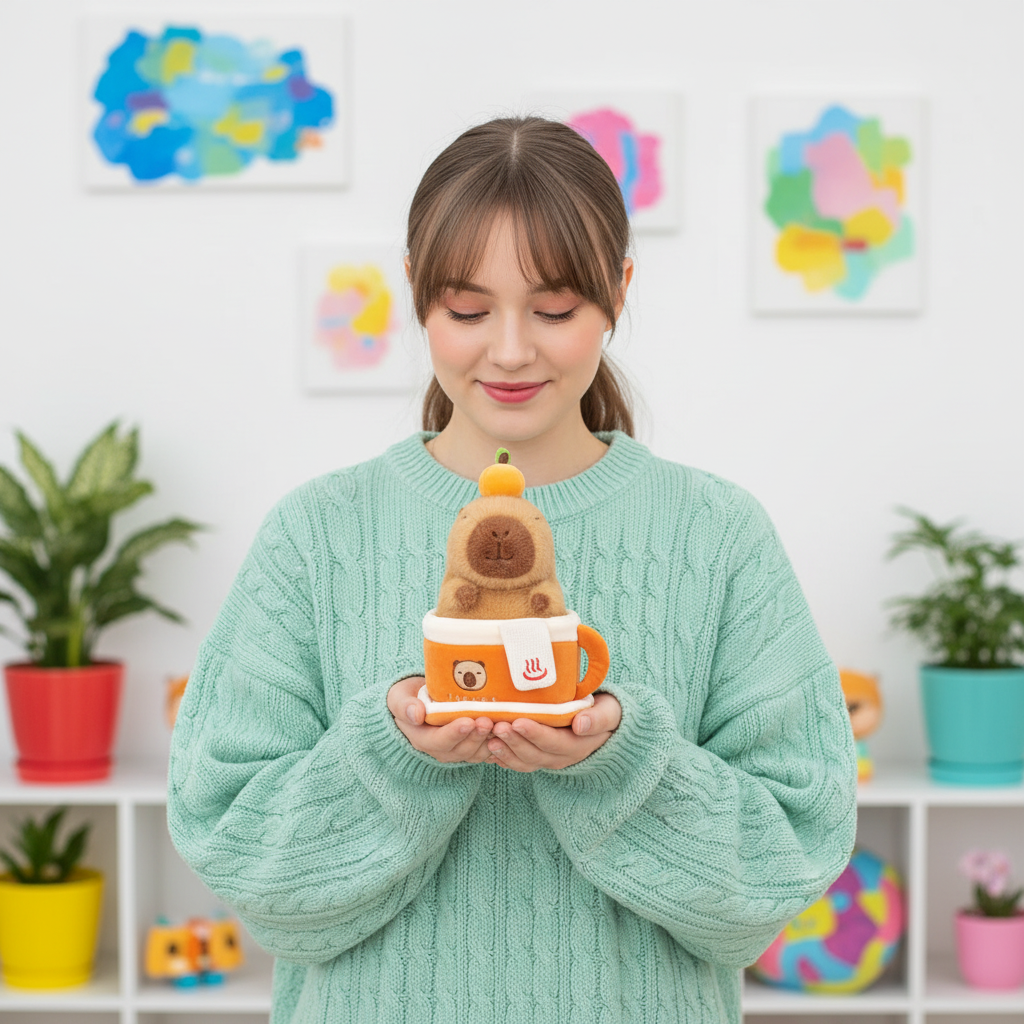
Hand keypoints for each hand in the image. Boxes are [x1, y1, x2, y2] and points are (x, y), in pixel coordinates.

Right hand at [387, 676, 494, 763]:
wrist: (416, 703)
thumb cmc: (407, 697)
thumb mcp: (399, 698)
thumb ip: (404, 706)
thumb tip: (416, 714)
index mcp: (421, 738)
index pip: (439, 741)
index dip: (454, 733)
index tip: (468, 721)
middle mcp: (439, 749)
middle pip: (460, 749)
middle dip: (475, 736)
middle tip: (487, 721)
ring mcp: (455, 750)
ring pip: (474, 753)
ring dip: (487, 741)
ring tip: (499, 725)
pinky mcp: (469, 747)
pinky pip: (484, 751)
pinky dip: (495, 744)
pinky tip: (505, 732)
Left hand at [485, 692, 621, 771]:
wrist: (604, 724)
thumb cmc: (605, 712)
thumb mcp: (609, 713)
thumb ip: (598, 719)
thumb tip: (581, 724)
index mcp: (578, 745)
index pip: (555, 743)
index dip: (536, 734)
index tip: (519, 722)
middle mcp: (562, 757)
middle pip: (535, 754)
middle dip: (515, 742)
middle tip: (498, 726)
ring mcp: (549, 760)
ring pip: (524, 762)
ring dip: (506, 752)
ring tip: (489, 738)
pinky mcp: (539, 758)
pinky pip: (519, 764)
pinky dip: (503, 759)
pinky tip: (488, 748)